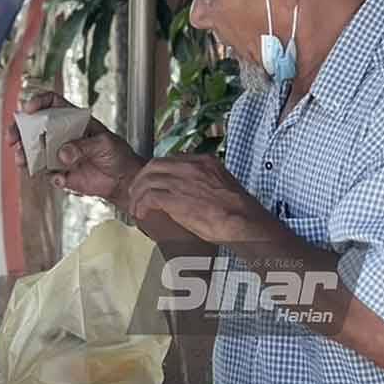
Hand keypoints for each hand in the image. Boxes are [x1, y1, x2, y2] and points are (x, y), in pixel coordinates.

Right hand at [5, 91, 143, 200]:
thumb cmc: (117, 154)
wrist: (122, 180)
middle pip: (33, 127)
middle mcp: (61, 135)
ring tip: (22, 160)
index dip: (38, 102)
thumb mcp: (104, 144)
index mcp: (72, 120)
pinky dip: (49, 176)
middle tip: (12, 138)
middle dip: (19, 130)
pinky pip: (45, 173)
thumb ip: (83, 147)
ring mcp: (57, 154)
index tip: (28, 109)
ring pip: (33, 151)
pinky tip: (61, 179)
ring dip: (24, 155)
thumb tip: (62, 154)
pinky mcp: (58, 173)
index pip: (51, 103)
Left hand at [127, 154, 271, 243]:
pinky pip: (149, 197)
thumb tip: (188, 190)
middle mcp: (191, 167)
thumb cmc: (239, 212)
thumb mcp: (222, 185)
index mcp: (203, 161)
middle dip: (141, 179)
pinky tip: (140, 213)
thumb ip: (204, 181)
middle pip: (153, 166)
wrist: (247, 223)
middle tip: (136, 193)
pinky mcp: (177, 198)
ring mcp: (183, 181)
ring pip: (148, 180)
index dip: (155, 172)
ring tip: (136, 206)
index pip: (169, 160)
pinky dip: (141, 205)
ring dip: (138, 194)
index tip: (150, 183)